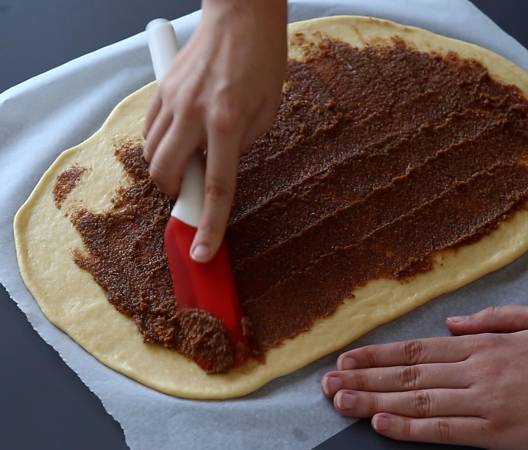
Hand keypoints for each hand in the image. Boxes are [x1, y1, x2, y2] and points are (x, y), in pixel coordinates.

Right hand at [143, 0, 286, 261]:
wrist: (241, 13)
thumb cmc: (262, 59)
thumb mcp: (268, 110)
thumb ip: (242, 144)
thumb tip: (219, 165)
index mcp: (228, 123)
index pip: (217, 188)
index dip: (210, 226)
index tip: (203, 253)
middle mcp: (193, 114)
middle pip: (165, 175)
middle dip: (176, 194)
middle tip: (192, 191)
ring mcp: (172, 101)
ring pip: (150, 154)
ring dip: (166, 170)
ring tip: (189, 161)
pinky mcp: (161, 88)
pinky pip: (149, 130)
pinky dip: (159, 145)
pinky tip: (178, 139)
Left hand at [321, 305, 527, 449]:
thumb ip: (488, 319)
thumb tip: (451, 321)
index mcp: (479, 346)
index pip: (415, 349)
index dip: (378, 354)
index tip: (348, 356)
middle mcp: (472, 372)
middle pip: (407, 375)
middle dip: (363, 377)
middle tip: (328, 381)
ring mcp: (481, 403)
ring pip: (416, 401)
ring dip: (374, 401)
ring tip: (341, 400)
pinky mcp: (495, 434)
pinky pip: (444, 430)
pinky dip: (410, 428)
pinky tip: (382, 424)